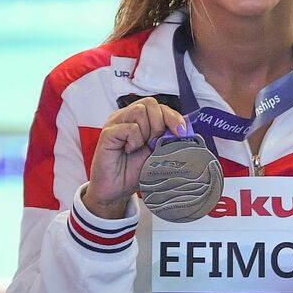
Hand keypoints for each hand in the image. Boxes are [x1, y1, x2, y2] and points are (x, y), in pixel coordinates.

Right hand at [84, 97, 185, 218]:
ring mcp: (115, 123)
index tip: (181, 132)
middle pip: (150, 103)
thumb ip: (168, 137)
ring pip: (139, 111)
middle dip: (159, 123)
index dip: (173, 117)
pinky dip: (135, 140)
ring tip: (140, 146)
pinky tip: (130, 150)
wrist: (117, 189)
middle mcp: (126, 117)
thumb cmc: (135, 170)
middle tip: (154, 143)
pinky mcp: (107, 133)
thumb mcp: (158, 151)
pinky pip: (129, 127)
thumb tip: (185, 130)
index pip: (160, 106)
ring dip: (146, 131)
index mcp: (139, 119)